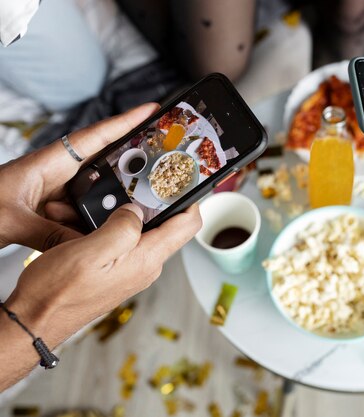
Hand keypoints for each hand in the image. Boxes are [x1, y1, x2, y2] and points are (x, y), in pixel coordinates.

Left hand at [0, 103, 159, 250]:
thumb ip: (50, 234)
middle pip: (102, 166)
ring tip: (109, 221)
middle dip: (125, 171)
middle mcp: (55, 173)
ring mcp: (54, 191)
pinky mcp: (50, 209)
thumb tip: (82, 247)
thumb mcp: (13, 221)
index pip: (95, 136)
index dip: (126, 122)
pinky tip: (86, 238)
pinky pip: (78, 216)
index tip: (152, 110)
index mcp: (48, 162)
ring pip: (92, 196)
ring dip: (100, 209)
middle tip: (150, 175)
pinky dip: (84, 226)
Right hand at [4, 201, 200, 347]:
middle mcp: (145, 266)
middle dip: (147, 202)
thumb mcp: (90, 252)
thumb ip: (121, 228)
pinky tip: (83, 224)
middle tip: (130, 184)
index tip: (181, 180)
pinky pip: (121, 243)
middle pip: (165, 224)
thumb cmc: (57, 294)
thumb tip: (137, 211)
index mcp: (146, 259)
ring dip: (118, 214)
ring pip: (138, 231)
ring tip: (92, 206)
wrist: (35, 322)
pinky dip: (106, 228)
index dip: (190, 199)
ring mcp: (133, 271)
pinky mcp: (118, 273)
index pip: (188, 225)